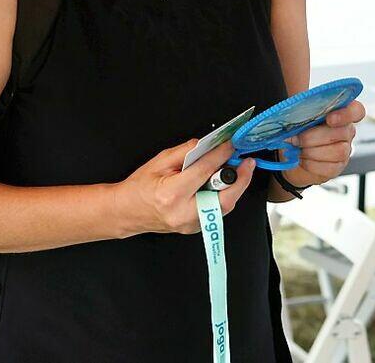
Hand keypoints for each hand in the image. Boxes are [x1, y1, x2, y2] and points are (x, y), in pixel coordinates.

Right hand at [112, 138, 255, 235]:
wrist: (127, 211)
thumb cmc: (139, 187)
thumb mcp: (159, 161)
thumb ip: (186, 152)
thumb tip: (207, 144)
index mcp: (172, 194)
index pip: (205, 171)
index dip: (221, 155)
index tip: (231, 145)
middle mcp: (183, 213)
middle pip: (223, 198)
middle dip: (240, 179)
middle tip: (247, 163)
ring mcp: (189, 224)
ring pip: (223, 207)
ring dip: (234, 188)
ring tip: (238, 171)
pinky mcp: (194, 228)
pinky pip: (216, 211)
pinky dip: (223, 196)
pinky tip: (223, 184)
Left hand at [283, 100, 365, 188]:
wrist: (289, 154)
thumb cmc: (296, 131)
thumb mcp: (297, 116)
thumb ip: (301, 111)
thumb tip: (294, 114)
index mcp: (339, 113)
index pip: (356, 111)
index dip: (346, 114)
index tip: (329, 119)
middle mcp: (346, 131)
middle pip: (343, 132)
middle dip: (314, 137)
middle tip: (296, 139)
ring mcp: (344, 150)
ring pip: (339, 151)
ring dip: (312, 151)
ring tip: (298, 150)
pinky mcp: (338, 167)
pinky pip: (331, 168)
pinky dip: (312, 164)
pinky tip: (302, 160)